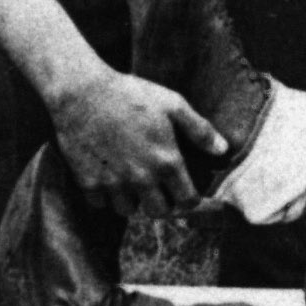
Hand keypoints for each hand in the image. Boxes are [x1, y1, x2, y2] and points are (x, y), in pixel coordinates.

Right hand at [44, 65, 222, 208]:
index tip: (188, 193)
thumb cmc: (132, 94)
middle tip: (159, 188)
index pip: (187, 201)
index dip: (191, 200)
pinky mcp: (88, 183)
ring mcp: (113, 183)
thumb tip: (222, 150)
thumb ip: (200, 130)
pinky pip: (100, 204)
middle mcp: (141, 179)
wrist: (83, 93)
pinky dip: (105, 195)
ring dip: (133, 200)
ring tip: (132, 181)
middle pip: (159, 212)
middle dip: (163, 203)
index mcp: (166, 162)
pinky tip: (108, 176)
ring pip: (128, 210)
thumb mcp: (173, 104)